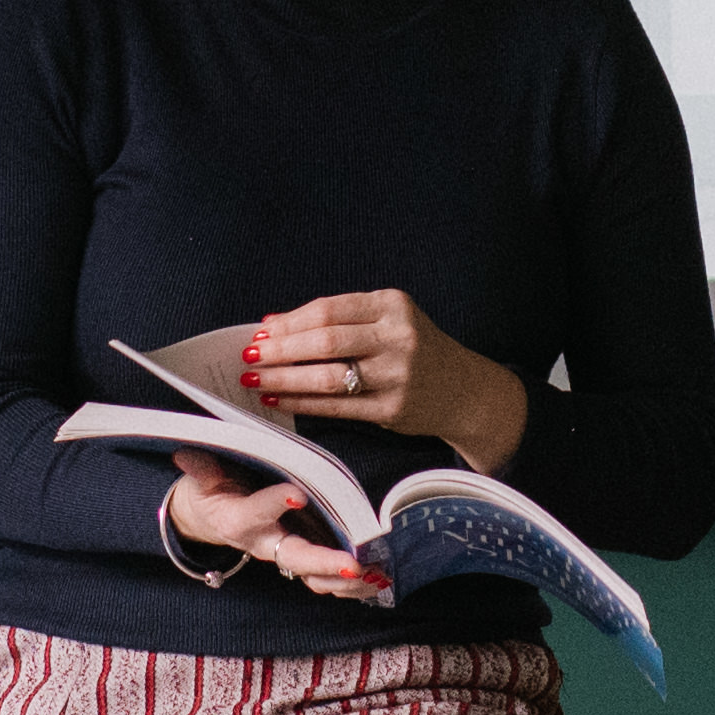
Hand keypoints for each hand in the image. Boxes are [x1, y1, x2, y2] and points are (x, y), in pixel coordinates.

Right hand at [159, 454, 383, 603]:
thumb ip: (201, 468)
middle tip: (354, 564)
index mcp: (238, 520)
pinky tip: (378, 581)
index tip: (299, 494)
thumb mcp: (201, 478)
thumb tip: (185, 453)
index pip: (256, 512)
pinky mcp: (299, 560)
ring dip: (346, 581)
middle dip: (325, 563)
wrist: (212, 518)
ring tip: (377, 576)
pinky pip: (324, 581)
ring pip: (314, 578)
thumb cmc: (212, 492)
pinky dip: (351, 585)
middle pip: (295, 558)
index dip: (275, 504)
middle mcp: (263, 544)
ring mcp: (283, 555)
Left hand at [227, 288, 524, 473]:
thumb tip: (273, 322)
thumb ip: (338, 318)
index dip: (289, 322)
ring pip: (328, 377)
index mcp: (393, 305)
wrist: (464, 390)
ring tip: (256, 381)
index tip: (261, 331)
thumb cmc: (413, 349)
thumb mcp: (386, 319)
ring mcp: (397, 375)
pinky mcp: (393, 409)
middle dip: (280, 350)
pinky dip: (303, 404)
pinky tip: (280, 402)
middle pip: (325, 341)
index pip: (328, 310)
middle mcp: (398, 337)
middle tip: (250, 356)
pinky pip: (337, 407)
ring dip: (284, 380)